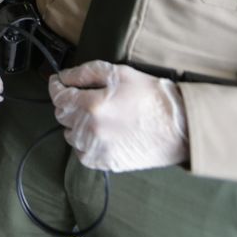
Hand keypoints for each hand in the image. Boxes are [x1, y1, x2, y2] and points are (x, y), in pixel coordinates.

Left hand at [49, 60, 187, 172]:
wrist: (180, 126)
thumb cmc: (152, 96)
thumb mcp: (119, 73)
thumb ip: (86, 73)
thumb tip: (63, 77)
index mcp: (92, 105)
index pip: (58, 96)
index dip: (56, 86)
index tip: (59, 82)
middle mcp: (90, 130)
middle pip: (62, 115)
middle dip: (68, 103)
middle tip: (84, 97)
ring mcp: (97, 149)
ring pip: (70, 135)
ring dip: (76, 124)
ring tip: (96, 116)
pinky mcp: (106, 163)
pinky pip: (82, 153)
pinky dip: (86, 143)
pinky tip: (102, 133)